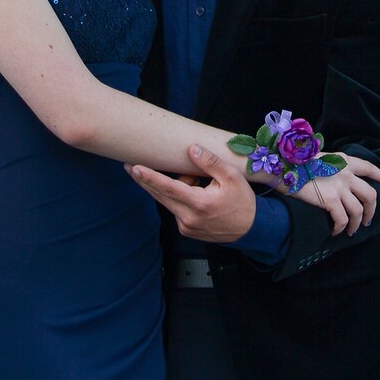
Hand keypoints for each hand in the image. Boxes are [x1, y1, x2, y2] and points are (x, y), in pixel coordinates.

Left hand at [125, 145, 256, 242]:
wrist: (250, 228)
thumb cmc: (242, 200)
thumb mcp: (231, 177)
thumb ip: (210, 163)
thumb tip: (191, 149)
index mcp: (199, 204)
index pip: (169, 188)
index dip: (150, 177)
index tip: (135, 168)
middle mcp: (189, 218)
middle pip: (160, 195)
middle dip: (145, 180)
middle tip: (129, 166)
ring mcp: (186, 226)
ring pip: (170, 201)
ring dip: (175, 188)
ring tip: (198, 181)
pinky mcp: (186, 230)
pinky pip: (176, 209)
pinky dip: (181, 199)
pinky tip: (197, 193)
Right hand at [288, 154, 379, 235]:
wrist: (283, 167)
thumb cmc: (296, 163)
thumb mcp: (320, 158)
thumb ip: (333, 167)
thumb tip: (337, 180)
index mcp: (344, 161)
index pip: (369, 167)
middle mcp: (346, 174)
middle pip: (370, 195)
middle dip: (371, 210)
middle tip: (367, 220)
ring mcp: (339, 187)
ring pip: (358, 211)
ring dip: (356, 224)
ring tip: (351, 231)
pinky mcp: (330, 200)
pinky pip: (342, 219)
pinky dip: (341, 228)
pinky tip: (336, 231)